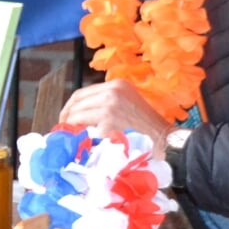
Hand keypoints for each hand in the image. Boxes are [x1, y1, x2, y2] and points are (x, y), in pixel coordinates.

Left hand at [56, 80, 173, 141]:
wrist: (165, 141)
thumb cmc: (148, 129)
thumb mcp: (129, 104)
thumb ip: (108, 103)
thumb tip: (80, 114)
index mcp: (117, 85)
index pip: (83, 92)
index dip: (70, 106)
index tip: (65, 118)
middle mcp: (112, 91)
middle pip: (77, 102)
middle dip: (66, 117)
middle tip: (63, 130)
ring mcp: (109, 106)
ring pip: (76, 115)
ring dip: (71, 128)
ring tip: (72, 138)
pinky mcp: (107, 122)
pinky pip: (83, 129)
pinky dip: (80, 137)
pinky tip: (82, 143)